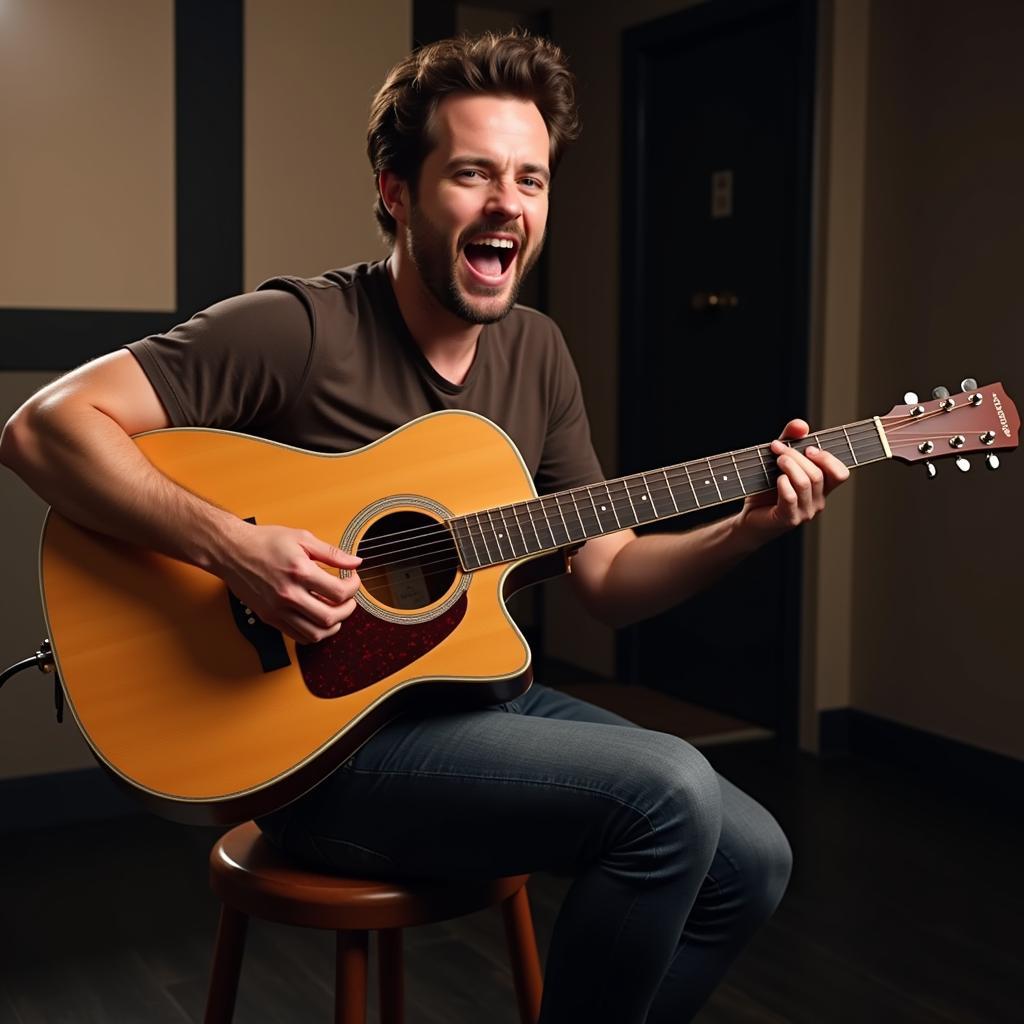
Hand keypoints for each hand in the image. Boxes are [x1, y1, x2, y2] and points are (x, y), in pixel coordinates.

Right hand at [215, 522, 361, 643]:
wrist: (232, 551)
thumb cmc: (264, 542)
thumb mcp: (302, 538)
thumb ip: (332, 553)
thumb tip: (355, 562)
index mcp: (299, 572)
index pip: (338, 592)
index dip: (353, 588)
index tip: (352, 580)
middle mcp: (288, 594)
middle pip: (329, 617)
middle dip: (348, 610)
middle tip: (348, 599)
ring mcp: (277, 609)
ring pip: (314, 634)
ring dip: (333, 626)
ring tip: (336, 612)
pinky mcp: (269, 618)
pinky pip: (297, 636)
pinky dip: (314, 633)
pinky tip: (317, 619)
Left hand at [736, 419, 850, 541]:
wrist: (749, 518)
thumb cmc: (765, 490)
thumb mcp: (778, 460)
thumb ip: (790, 440)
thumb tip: (801, 425)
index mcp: (821, 488)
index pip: (841, 473)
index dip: (828, 458)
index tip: (808, 448)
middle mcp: (818, 501)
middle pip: (818, 473)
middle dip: (796, 455)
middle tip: (777, 449)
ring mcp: (805, 512)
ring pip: (806, 483)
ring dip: (789, 465)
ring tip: (776, 460)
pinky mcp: (789, 518)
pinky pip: (791, 496)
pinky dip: (783, 483)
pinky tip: (776, 480)